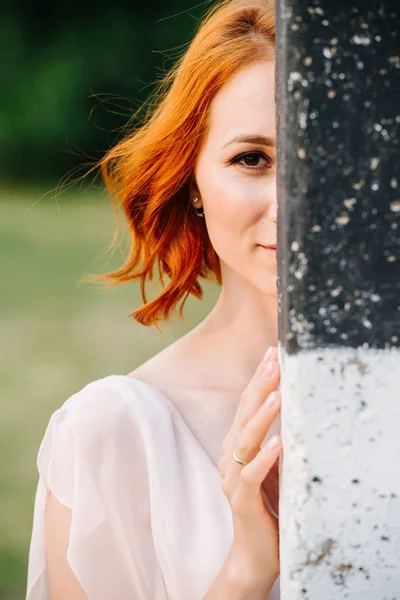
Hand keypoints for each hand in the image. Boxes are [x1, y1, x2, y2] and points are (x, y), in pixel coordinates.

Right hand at [217, 347, 280, 592]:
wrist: (253, 553)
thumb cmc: (265, 505)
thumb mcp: (270, 466)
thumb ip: (271, 439)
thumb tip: (289, 404)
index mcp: (235, 448)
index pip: (246, 407)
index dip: (257, 380)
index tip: (272, 354)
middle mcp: (229, 459)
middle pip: (243, 416)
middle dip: (259, 386)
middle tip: (273, 360)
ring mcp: (232, 479)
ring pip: (245, 441)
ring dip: (262, 416)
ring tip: (277, 394)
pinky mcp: (242, 500)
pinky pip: (252, 475)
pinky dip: (264, 458)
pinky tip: (278, 443)